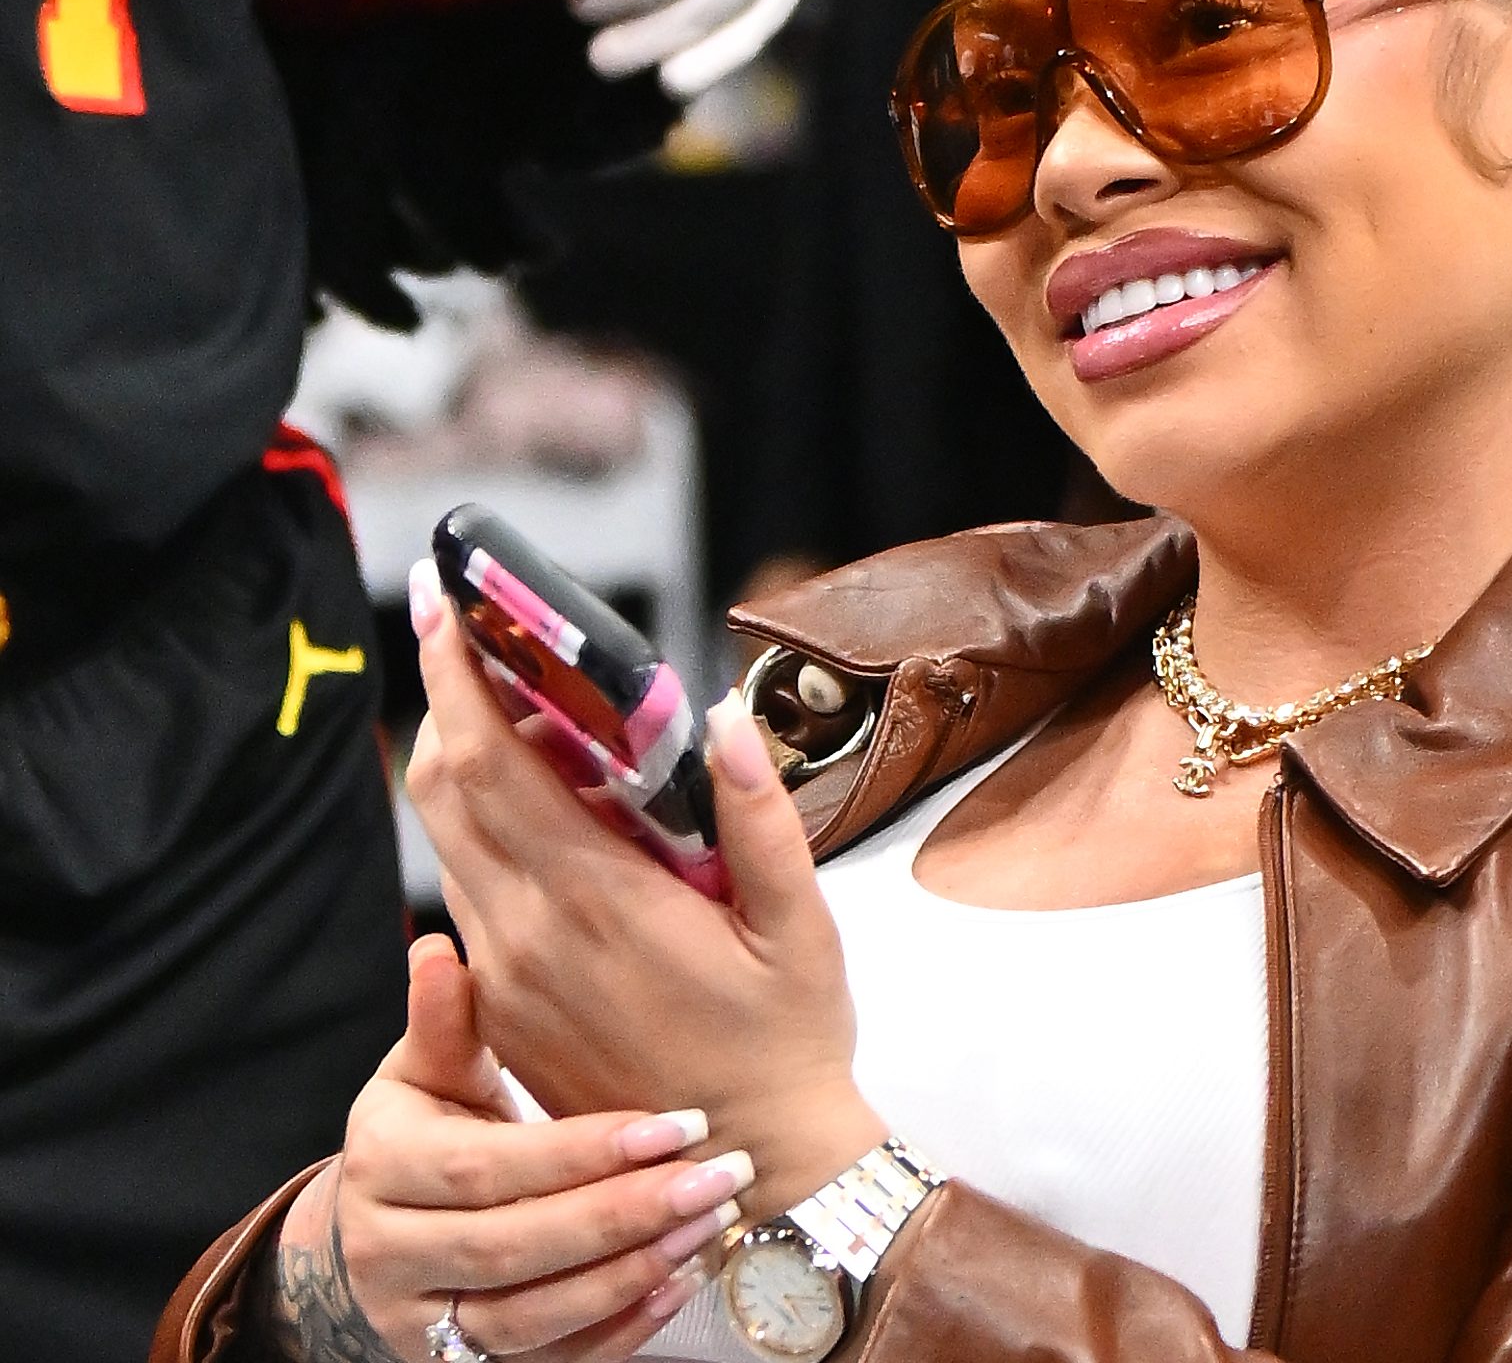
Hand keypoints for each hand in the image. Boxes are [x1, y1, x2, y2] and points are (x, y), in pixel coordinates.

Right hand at [261, 936, 752, 1362]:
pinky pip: (550, 1361)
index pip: (489, 1168)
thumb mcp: (429, 1069)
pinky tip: (682, 1279)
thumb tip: (436, 950)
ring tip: (710, 1224)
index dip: (583, 1150)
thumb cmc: (431, 1122)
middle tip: (718, 1177)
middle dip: (623, 1215)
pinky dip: (619, 1328)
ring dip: (630, 1273)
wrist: (392, 1220)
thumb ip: (446, 1021)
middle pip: (513, 1249)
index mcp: (383, 1165)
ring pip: (531, 1317)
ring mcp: (424, 1322)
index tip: (677, 1123)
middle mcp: (389, 1254)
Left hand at [405, 572, 885, 1222]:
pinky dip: (482, 827)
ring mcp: (508, 977)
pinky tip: (540, 807)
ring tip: (516, 706)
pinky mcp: (505, 1008)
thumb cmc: (788, 1042)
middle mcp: (529, 937)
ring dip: (464, 761)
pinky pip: (469, 893)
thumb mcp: (801, 925)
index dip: (455, 676)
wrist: (756, 1172)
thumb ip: (759, 816)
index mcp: (597, 902)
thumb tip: (722, 715)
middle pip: (444, 788)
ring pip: (448, 839)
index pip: (491, 762)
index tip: (445, 604)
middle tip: (469, 633)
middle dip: (444, 698)